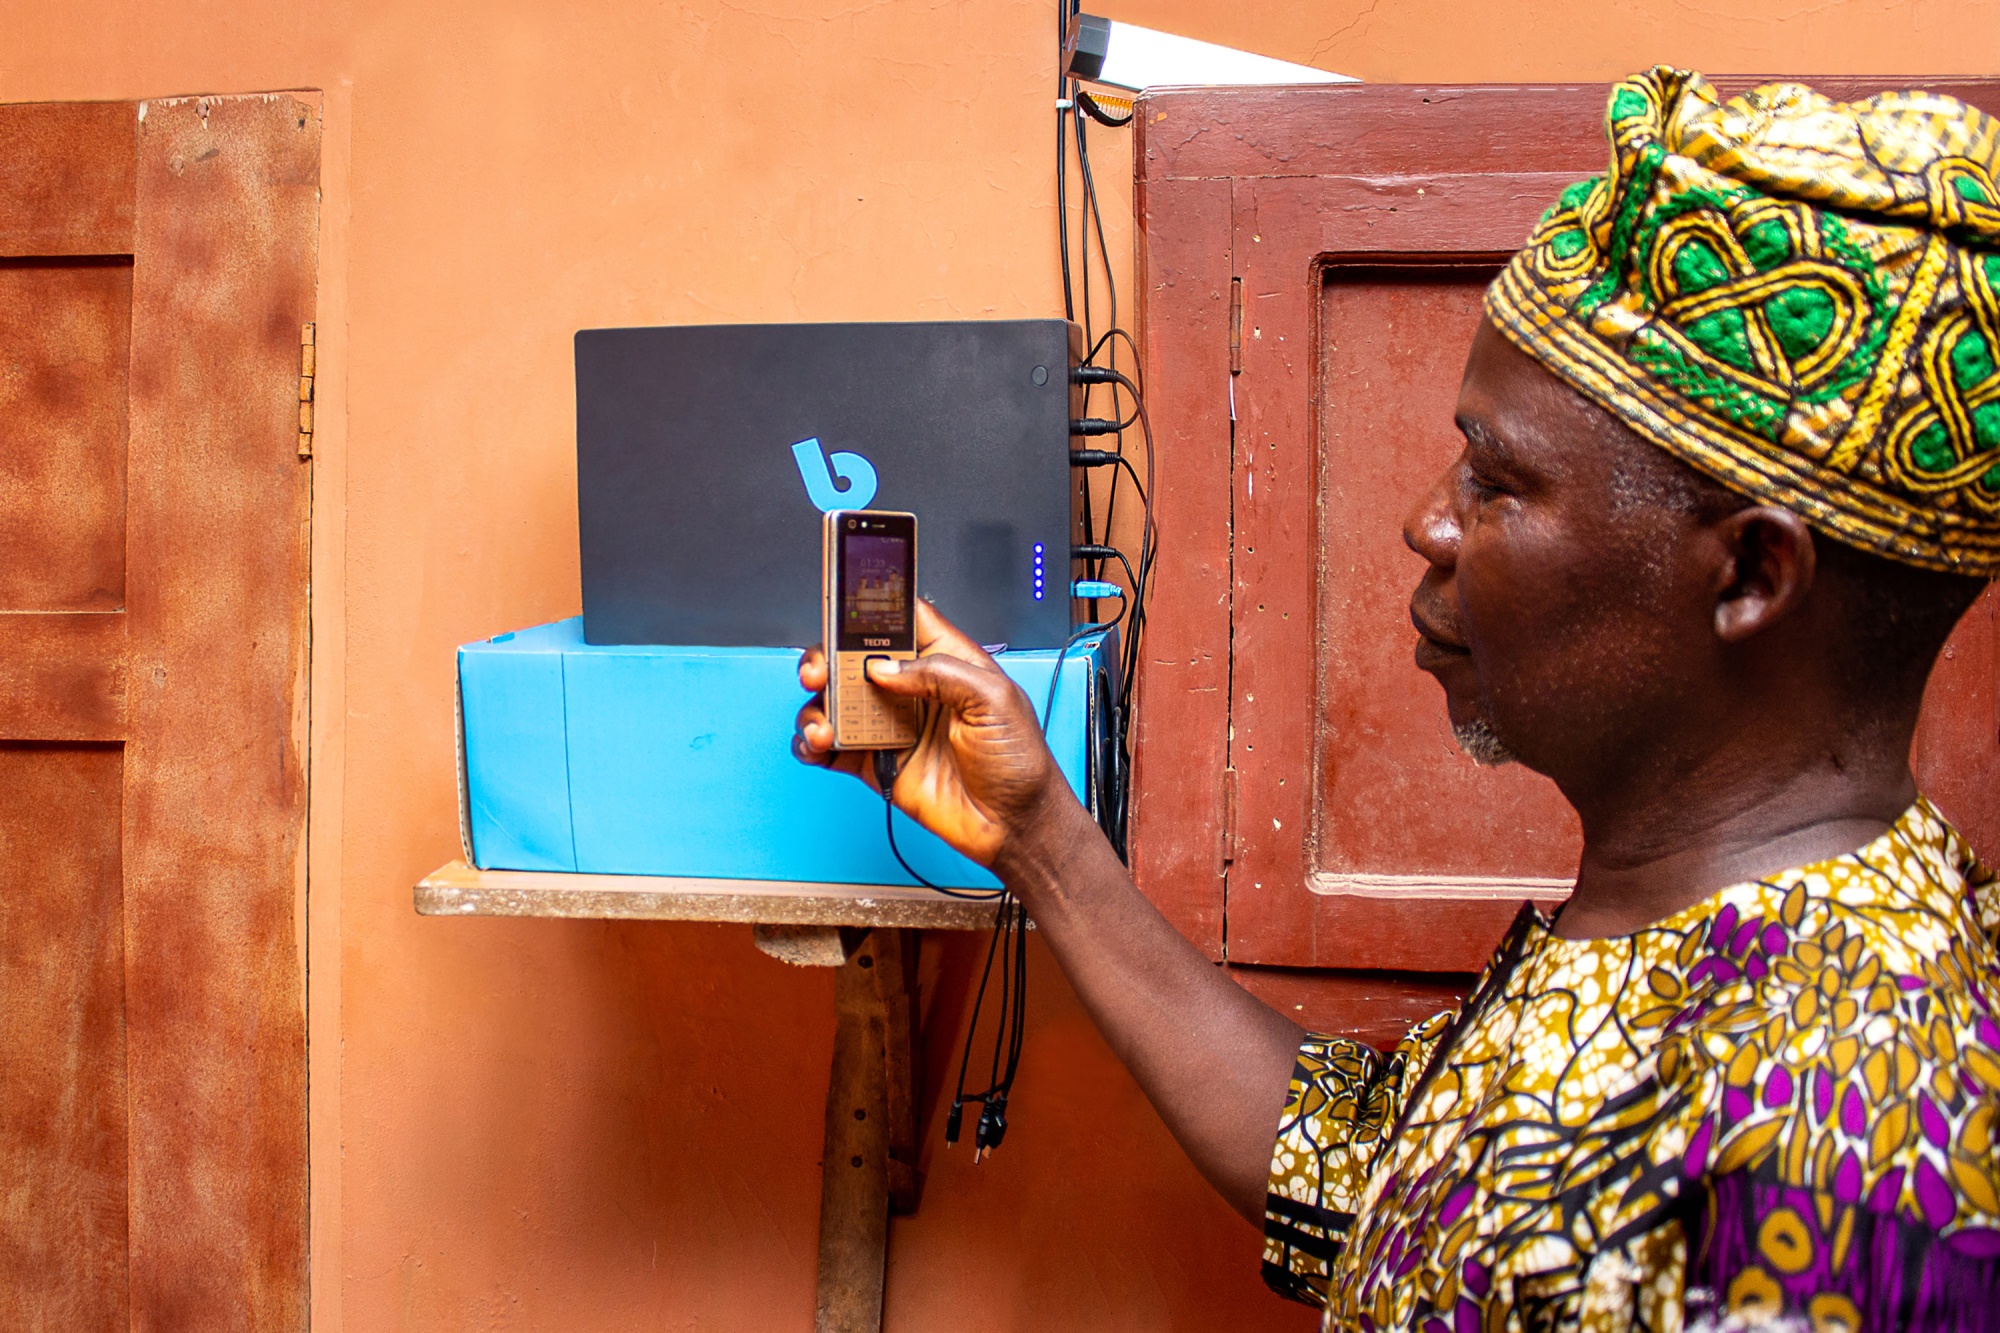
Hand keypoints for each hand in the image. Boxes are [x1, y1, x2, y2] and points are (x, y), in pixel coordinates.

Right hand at [793, 601, 1070, 867]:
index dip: (873, 608)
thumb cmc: (1019, 762)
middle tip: (820, 672)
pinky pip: (833, 748)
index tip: (844, 605)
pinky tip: (819, 746)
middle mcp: (913, 690)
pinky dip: (813, 744)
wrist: (1013, 825)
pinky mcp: (876, 763)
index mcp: (946, 662)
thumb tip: (885, 667)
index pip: (903, 620)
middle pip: (855, 658)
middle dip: (828, 658)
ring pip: (836, 702)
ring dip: (818, 707)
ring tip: (824, 726)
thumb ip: (939, 673)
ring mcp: (891, 726)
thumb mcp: (995, 700)